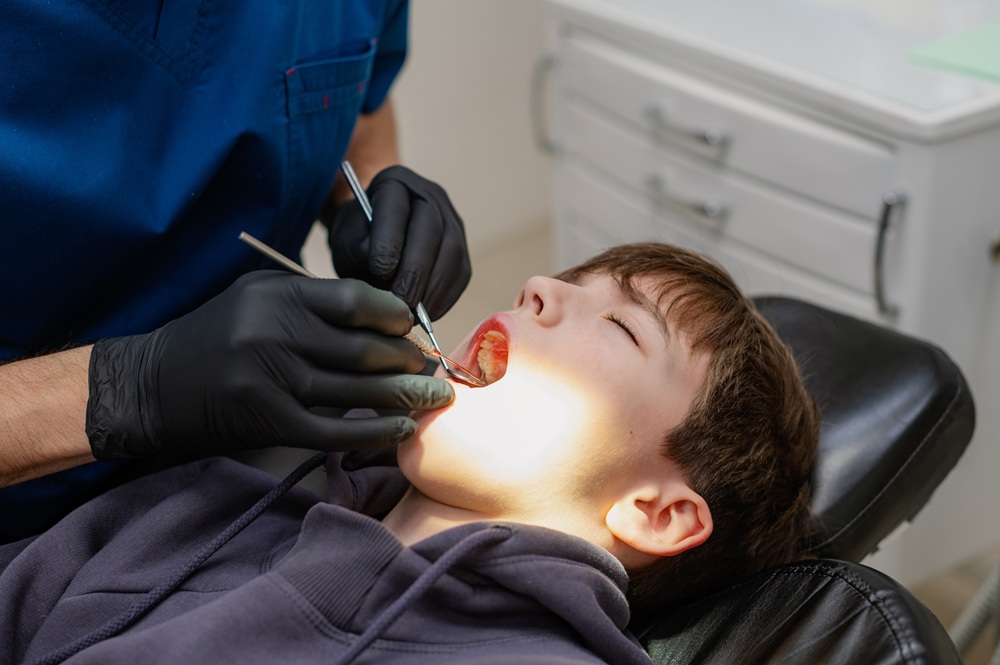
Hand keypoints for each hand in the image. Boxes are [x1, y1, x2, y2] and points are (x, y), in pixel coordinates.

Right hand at [86, 272, 453, 459]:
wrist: (152, 383)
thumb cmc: (217, 336)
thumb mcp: (258, 297)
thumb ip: (314, 301)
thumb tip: (384, 317)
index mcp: (276, 296)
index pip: (355, 300)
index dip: (394, 316)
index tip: (411, 328)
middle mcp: (274, 333)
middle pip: (363, 348)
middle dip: (407, 360)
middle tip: (431, 369)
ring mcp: (270, 379)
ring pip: (355, 389)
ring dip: (403, 396)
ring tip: (433, 397)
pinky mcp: (268, 421)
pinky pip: (334, 430)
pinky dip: (374, 431)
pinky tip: (402, 427)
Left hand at [329, 165, 471, 319]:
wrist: (373, 238)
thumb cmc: (357, 238)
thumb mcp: (346, 240)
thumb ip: (360, 251)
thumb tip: (387, 274)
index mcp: (394, 182)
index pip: (396, 209)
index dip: (390, 242)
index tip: (380, 273)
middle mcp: (429, 194)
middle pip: (431, 230)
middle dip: (416, 270)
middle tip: (401, 302)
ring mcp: (451, 219)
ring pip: (452, 252)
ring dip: (434, 288)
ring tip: (414, 313)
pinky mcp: (461, 246)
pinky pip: (461, 272)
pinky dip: (446, 296)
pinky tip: (427, 314)